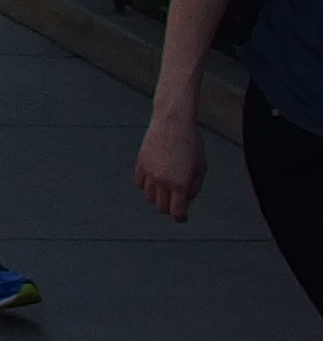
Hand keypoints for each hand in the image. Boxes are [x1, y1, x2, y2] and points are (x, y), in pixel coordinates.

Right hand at [136, 105, 206, 220]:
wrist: (173, 122)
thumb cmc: (191, 144)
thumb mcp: (201, 168)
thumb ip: (194, 187)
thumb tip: (185, 199)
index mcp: (180, 184)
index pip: (176, 212)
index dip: (180, 217)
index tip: (181, 217)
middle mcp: (163, 181)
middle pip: (161, 207)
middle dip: (170, 207)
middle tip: (176, 201)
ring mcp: (149, 172)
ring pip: (149, 197)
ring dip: (158, 196)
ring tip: (166, 188)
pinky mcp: (140, 163)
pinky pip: (139, 183)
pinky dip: (146, 185)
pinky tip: (155, 178)